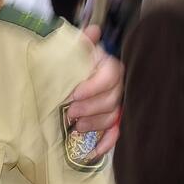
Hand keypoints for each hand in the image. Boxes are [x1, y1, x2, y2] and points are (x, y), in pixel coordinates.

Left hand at [67, 25, 123, 157]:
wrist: (66, 76)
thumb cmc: (69, 63)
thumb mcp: (72, 50)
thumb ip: (80, 42)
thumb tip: (93, 31)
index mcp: (107, 65)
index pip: (112, 74)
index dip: (94, 86)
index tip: (74, 94)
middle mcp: (116, 85)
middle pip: (113, 98)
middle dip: (90, 107)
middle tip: (69, 112)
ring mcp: (116, 104)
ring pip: (113, 116)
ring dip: (95, 123)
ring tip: (76, 126)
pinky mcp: (112, 121)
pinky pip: (116, 134)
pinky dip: (106, 143)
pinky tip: (93, 151)